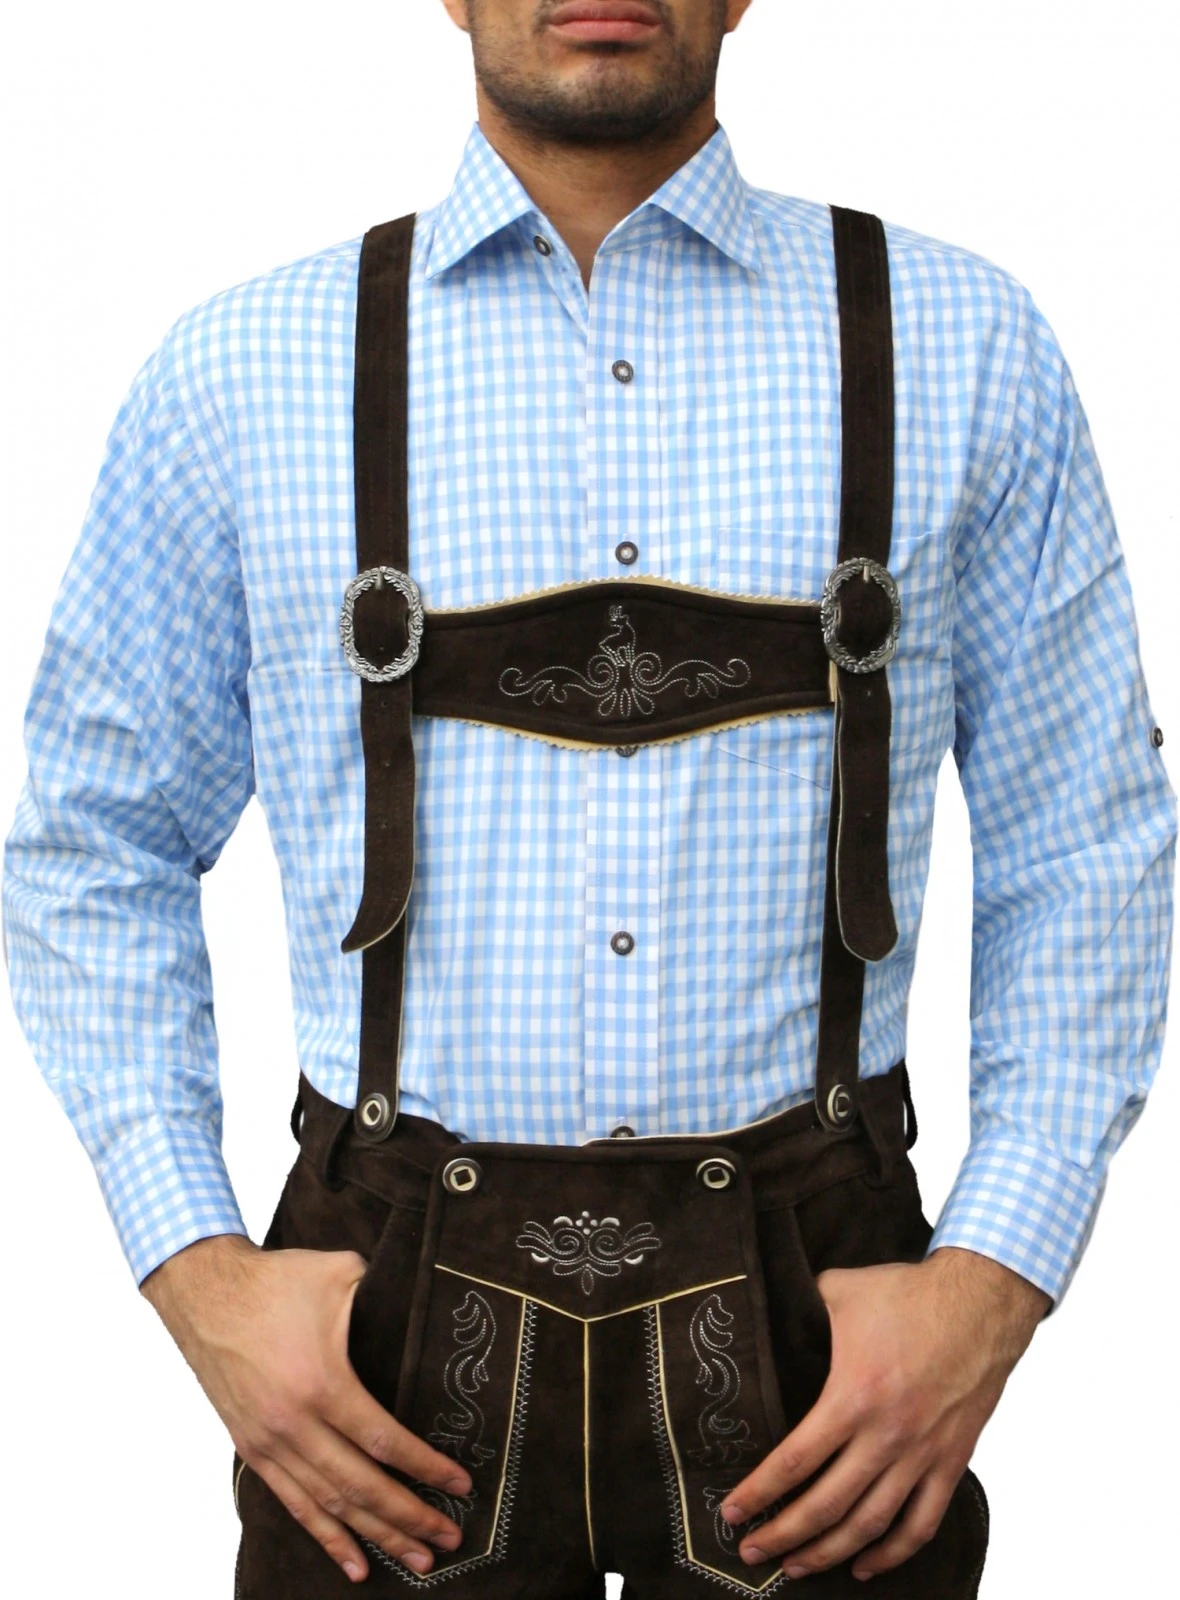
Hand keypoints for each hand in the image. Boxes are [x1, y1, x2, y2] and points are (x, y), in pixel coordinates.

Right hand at [141, 1233, 470, 1583]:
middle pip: (361, 1486)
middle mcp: (294, 1424)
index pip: (383, 1441)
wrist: (204, 1291)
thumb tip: (427, 1298)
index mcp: (321, 1384)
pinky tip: (355, 1562)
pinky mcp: (253, 1448)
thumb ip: (386, 1293)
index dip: (425, 1468)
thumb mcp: (339, 1274)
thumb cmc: (276, 1280)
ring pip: (330, 1504)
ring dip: (376, 1535)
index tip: (459, 1484)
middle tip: (449, 1539)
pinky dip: (326, 1536)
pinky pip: (294, 1504)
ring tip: (418, 1559)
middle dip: (410, 1517)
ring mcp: (270, 1442)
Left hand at [719, 1246, 1049, 1580]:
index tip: (732, 1512)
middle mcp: (887, 1435)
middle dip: (782, 1536)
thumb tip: (765, 1314)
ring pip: (870, 1525)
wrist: (981, 1303)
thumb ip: (799, 1311)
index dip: (760, 1493)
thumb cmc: (909, 1294)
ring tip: (796, 1567)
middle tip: (751, 1551)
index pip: (795, 1461)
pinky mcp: (951, 1461)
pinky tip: (865, 1566)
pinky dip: (893, 1553)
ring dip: (830, 1553)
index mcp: (853, 1396)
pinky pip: (922, 1523)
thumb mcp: (839, 1291)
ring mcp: (922, 1454)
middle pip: (826, 1505)